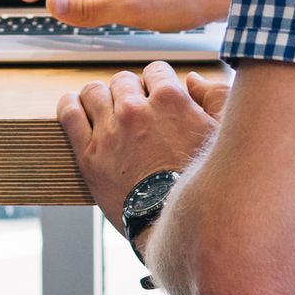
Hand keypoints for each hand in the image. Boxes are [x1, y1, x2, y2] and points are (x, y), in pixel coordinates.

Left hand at [57, 61, 223, 226]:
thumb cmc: (204, 183)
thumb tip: (192, 79)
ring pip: (94, 91)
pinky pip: (69, 113)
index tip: (156, 100)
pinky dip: (69, 104)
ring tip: (105, 112)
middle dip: (129, 92)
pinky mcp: (89, 153)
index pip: (155, 70)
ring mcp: (110, 130)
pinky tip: (74, 105)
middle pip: (123, 80)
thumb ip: (215, 97)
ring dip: (101, 98)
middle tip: (135, 113)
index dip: (156, 84)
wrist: (174, 224)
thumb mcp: (224, 135)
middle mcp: (136, 109)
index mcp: (171, 100)